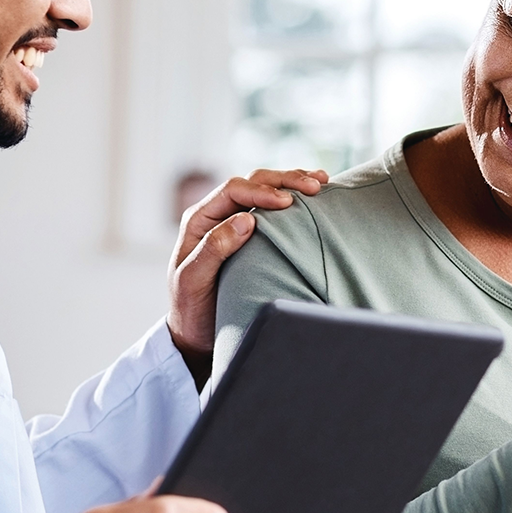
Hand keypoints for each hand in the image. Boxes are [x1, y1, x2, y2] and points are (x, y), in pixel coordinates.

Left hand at [166, 168, 326, 383]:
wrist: (194, 331)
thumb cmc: (191, 309)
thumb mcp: (194, 280)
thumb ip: (214, 248)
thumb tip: (246, 219)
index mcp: (199, 219)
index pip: (232, 191)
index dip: (261, 191)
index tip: (287, 202)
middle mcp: (216, 214)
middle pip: (252, 182)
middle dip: (284, 181)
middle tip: (315, 186)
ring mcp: (233, 222)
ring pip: (264, 189)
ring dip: (292, 183)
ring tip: (321, 182)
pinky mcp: (249, 233)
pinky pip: (271, 208)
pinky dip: (293, 198)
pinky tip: (314, 197)